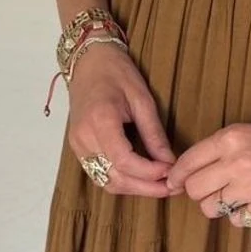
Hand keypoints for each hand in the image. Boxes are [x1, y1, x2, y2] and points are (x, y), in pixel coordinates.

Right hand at [66, 44, 175, 195]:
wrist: (88, 62)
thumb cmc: (116, 73)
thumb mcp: (142, 99)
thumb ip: (154, 134)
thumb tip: (170, 161)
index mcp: (100, 120)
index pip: (125, 161)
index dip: (150, 172)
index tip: (171, 171)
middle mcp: (84, 137)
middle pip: (115, 178)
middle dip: (146, 187)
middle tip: (172, 187)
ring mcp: (78, 145)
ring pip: (107, 182)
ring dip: (135, 189)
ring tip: (161, 186)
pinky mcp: (78, 149)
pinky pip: (100, 175)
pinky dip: (122, 181)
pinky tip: (142, 179)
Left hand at [164, 98, 250, 225]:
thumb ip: (223, 149)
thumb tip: (193, 172)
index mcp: (230, 138)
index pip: (187, 163)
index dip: (177, 177)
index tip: (174, 184)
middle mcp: (237, 161)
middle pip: (194, 190)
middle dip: (199, 193)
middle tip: (213, 191)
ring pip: (211, 209)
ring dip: (220, 206)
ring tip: (237, 197)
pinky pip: (237, 221)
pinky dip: (242, 216)